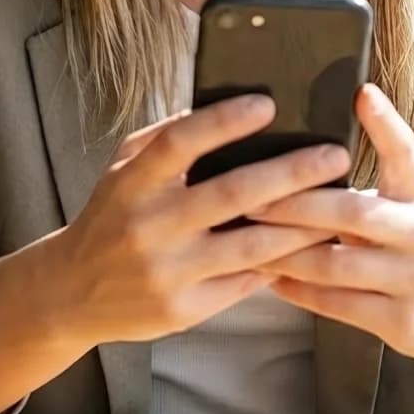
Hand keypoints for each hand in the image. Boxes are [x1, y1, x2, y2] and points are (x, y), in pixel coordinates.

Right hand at [51, 94, 350, 345]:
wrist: (71, 292)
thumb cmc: (111, 216)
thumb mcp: (122, 169)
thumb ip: (164, 138)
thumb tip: (223, 105)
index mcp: (132, 183)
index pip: (180, 143)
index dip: (224, 121)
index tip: (267, 103)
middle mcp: (149, 227)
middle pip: (231, 194)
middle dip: (291, 172)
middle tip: (335, 155)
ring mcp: (168, 272)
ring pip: (251, 245)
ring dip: (303, 224)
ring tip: (342, 203)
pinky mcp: (183, 310)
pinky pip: (245, 282)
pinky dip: (283, 262)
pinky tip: (315, 245)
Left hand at [251, 85, 413, 368]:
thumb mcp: (410, 196)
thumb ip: (379, 163)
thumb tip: (341, 108)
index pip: (406, 153)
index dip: (385, 122)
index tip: (362, 93)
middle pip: (353, 213)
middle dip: (296, 205)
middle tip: (249, 197)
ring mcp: (412, 279)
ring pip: (335, 264)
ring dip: (285, 252)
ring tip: (246, 239)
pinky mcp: (398, 320)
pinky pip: (336, 305)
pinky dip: (298, 291)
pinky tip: (268, 278)